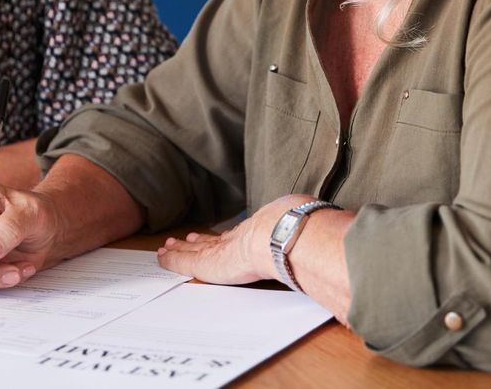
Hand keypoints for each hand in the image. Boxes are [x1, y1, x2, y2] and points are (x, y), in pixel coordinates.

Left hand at [156, 194, 313, 283]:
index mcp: (258, 235)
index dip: (222, 237)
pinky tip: (161, 258)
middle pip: (213, 242)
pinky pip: (186, 262)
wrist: (287, 235)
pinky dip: (173, 260)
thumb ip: (307, 231)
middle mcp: (239, 241)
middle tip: (182, 239)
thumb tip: (328, 234)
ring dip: (181, 250)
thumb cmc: (299, 232)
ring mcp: (224, 251)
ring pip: (196, 251)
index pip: (235, 238)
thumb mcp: (303, 227)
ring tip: (168, 247)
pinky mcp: (211, 263)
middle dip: (197, 242)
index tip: (210, 234)